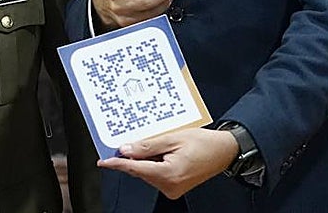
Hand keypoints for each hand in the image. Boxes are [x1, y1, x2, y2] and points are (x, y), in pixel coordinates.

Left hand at [98, 127, 237, 198]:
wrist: (224, 151)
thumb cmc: (203, 143)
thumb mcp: (172, 138)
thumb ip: (147, 145)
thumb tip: (126, 150)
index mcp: (169, 174)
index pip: (135, 169)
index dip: (117, 164)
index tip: (103, 162)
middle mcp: (170, 186)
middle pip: (140, 171)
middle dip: (133, 157)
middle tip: (131, 140)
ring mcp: (173, 188)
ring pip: (147, 172)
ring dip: (145, 159)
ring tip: (161, 144)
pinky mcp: (175, 187)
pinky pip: (156, 174)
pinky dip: (153, 163)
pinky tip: (161, 151)